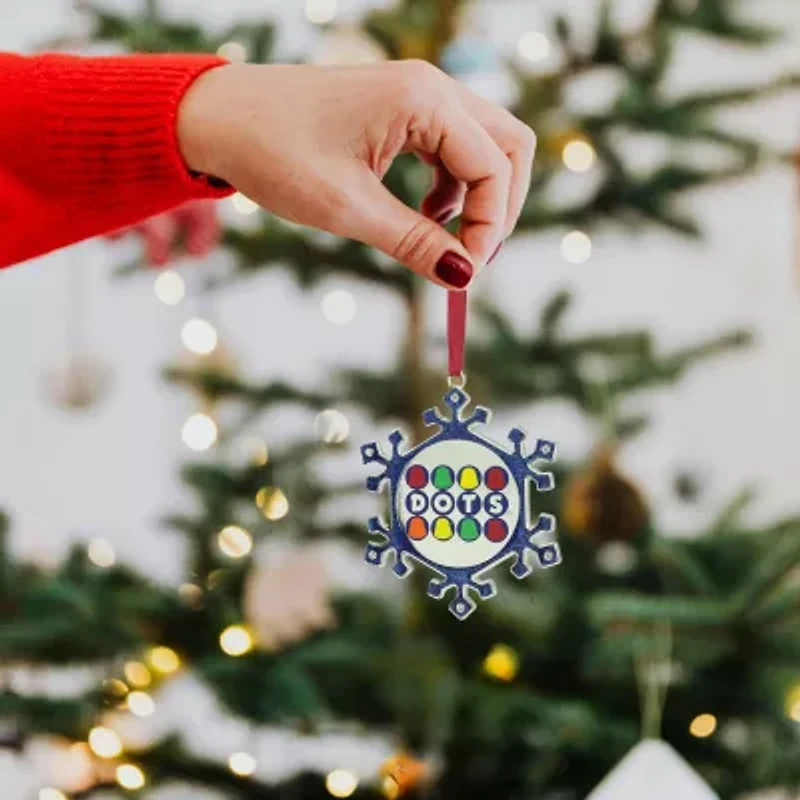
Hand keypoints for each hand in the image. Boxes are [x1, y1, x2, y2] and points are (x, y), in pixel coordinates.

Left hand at [177, 60, 535, 289]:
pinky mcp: (401, 107)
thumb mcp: (347, 209)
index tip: (465, 274)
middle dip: (499, 207)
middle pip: (508, 146)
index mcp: (422, 101)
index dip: (490, 228)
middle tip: (472, 255)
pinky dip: (452, 185)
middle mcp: (430, 86)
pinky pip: (452, 146)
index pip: (494, 167)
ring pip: (484, 145)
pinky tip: (424, 212)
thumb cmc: (273, 153)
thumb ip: (414, 242)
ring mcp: (417, 93)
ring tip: (440, 236)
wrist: (218, 117)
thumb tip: (463, 277)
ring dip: (476, 196)